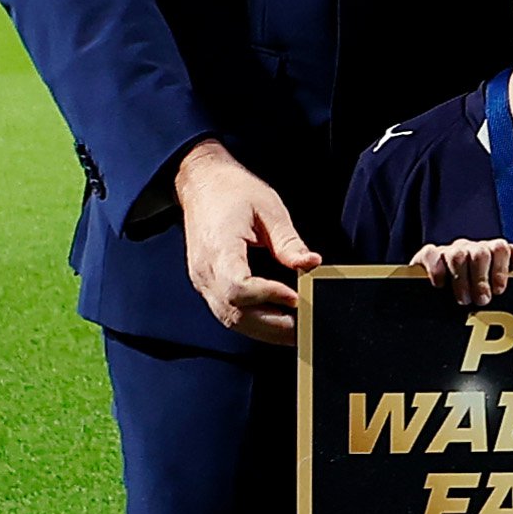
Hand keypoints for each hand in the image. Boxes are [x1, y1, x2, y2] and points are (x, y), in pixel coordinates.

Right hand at [172, 142, 317, 345]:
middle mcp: (205, 272)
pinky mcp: (207, 285)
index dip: (268, 296)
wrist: (201, 182)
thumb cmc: (232, 191)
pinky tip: (278, 322)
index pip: (238, 287)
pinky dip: (254, 323)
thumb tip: (311, 264)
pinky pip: (229, 314)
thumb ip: (288, 241)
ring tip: (297, 331)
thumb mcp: (268, 208)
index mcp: (218, 249)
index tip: (297, 297)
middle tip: (307, 326)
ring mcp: (203, 282)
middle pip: (235, 314)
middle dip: (274, 325)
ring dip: (266, 331)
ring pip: (232, 321)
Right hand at [415, 237, 512, 306]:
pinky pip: (431, 254)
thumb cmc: (481, 296)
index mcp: (494, 253)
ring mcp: (451, 251)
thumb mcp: (501, 288)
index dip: (501, 269)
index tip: (499, 290)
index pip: (501, 249)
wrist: (442, 300)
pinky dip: (436, 269)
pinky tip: (439, 285)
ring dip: (462, 280)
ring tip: (464, 301)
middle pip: (481, 253)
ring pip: (458, 255)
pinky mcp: (429, 257)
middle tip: (482, 300)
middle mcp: (473, 249)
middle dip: (481, 279)